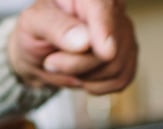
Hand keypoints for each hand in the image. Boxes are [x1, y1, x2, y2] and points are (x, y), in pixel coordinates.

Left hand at [8, 0, 137, 94]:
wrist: (39, 54)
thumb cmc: (36, 32)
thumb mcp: (33, 24)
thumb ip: (56, 28)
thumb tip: (84, 41)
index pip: (104, 8)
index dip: (105, 31)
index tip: (105, 52)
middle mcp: (113, 7)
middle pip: (110, 48)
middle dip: (77, 65)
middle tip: (52, 62)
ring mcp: (123, 31)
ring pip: (115, 67)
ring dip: (85, 77)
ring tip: (66, 66)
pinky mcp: (128, 56)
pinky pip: (120, 80)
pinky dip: (97, 86)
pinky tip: (82, 76)